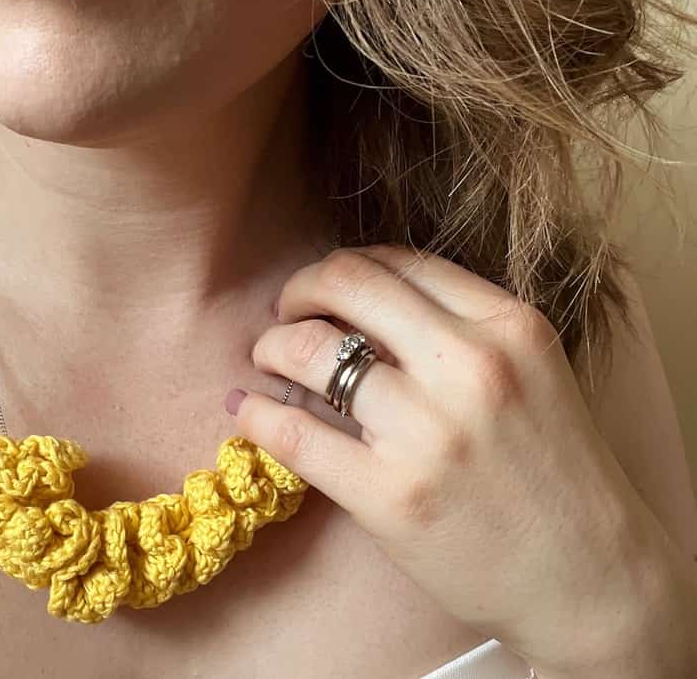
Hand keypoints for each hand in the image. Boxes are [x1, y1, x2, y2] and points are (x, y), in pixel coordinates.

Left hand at [225, 243, 662, 670]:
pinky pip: (296, 434)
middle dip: (299, 290)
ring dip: (272, 347)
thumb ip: (456, 325)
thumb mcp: (527, 369)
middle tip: (286, 311)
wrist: (590, 576)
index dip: (345, 267)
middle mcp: (470, 365)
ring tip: (269, 360)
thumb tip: (354, 301)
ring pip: (310, 352)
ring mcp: (429, 431)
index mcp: (507, 324)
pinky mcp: (392, 495)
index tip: (326, 288)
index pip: (398, 261)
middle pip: (347, 284)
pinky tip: (248, 410)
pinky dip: (258, 415)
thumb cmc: (552, 467)